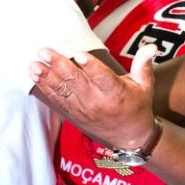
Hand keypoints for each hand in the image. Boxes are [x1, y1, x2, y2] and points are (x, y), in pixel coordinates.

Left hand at [31, 45, 155, 148]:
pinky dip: (45, 89)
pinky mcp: (73, 115)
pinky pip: (57, 101)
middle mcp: (97, 102)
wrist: (129, 138)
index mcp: (116, 93)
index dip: (91, 66)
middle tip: (45, 51)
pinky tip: (34, 77)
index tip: (79, 54)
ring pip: (62, 91)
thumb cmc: (137, 107)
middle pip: (76, 82)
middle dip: (58, 66)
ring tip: (34, 65)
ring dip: (47, 77)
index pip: (102, 78)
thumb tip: (151, 46)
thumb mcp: (145, 86)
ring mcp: (83, 109)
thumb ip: (144, 65)